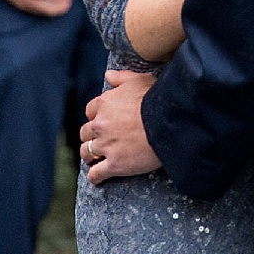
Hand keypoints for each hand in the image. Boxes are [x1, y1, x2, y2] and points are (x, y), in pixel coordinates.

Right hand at [0, 0, 76, 17]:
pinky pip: (37, 11)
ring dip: (56, 9)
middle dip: (64, 6)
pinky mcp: (21, 6)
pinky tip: (50, 3)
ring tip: (63, 2)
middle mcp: (29, 0)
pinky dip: (47, 9)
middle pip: (53, 10)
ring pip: (45, 13)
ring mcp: (24, 5)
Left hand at [82, 69, 161, 183]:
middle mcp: (100, 125)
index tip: (102, 121)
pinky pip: (96, 174)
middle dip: (90, 137)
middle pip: (85, 133)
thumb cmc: (156, 99)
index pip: (90, 111)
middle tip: (98, 141)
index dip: (96, 117)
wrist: (168, 123)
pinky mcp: (114, 164)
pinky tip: (98, 178)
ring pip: (87, 152)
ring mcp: (106, 146)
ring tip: (95, 160)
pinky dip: (95, 177)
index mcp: (104, 104)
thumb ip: (121, 77)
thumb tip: (108, 75)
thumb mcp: (139, 80)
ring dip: (89, 156)